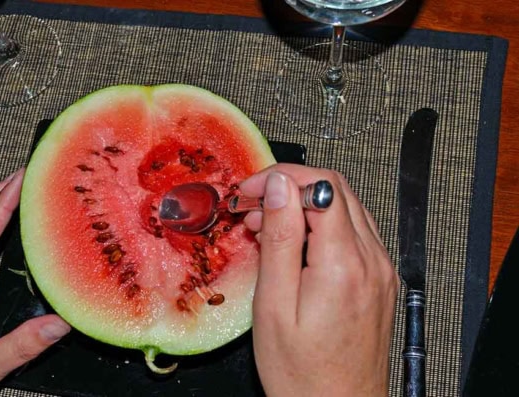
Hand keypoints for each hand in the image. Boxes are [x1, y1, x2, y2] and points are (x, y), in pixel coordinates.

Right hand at [240, 164, 398, 396]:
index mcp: (345, 264)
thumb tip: (279, 188)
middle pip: (336, 189)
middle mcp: (372, 261)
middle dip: (290, 186)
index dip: (281, 178)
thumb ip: (279, 239)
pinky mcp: (380, 280)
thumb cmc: (304, 374)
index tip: (250, 190)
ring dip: (305, 204)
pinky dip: (322, 224)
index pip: (320, 187)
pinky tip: (294, 243)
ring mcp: (381, 270)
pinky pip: (354, 232)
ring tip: (266, 225)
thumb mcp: (274, 305)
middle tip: (252, 206)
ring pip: (346, 207)